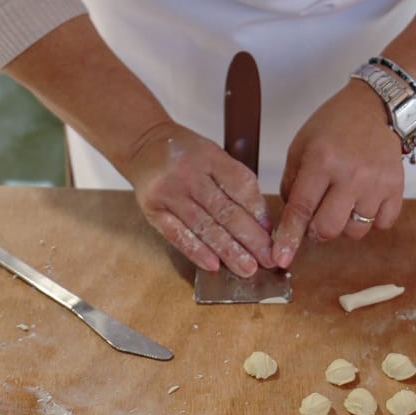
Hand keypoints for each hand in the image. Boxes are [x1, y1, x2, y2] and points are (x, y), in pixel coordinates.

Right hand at [121, 123, 274, 276]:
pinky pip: (177, 235)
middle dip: (250, 238)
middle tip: (267, 258)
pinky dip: (196, 251)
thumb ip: (235, 181)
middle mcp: (189, 174)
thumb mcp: (213, 154)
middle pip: (225, 210)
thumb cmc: (186, 154)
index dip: (258, 211)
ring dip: (228, 251)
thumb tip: (260, 220)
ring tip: (246, 268)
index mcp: (210, 156)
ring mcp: (169, 193)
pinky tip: (213, 265)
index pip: (240, 185)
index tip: (271, 233)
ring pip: (204, 226)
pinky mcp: (153, 211)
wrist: (143, 146)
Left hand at [272, 81, 404, 268]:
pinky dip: (371, 220)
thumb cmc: (334, 124)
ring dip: (344, 224)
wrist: (375, 107)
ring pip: (355, 231)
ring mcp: (376, 183)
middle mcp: (350, 174)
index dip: (289, 237)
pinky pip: (381, 225)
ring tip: (343, 202)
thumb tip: (290, 221)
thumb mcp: (301, 145)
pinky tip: (364, 200)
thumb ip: (293, 183)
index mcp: (321, 161)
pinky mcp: (396, 188)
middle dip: (317, 230)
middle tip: (317, 216)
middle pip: (328, 228)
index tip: (281, 257)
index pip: (300, 209)